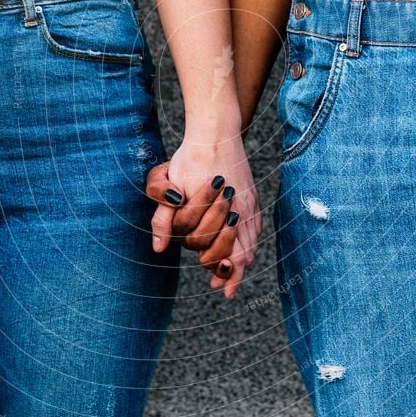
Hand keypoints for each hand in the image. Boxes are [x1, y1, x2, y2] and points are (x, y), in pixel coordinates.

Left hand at [146, 135, 261, 298]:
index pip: (225, 252)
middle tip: (219, 282)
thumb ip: (163, 218)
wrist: (216, 133)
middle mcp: (242, 210)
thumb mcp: (169, 185)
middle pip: (243, 253)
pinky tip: (243, 247)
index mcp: (221, 211)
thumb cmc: (190, 158)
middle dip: (231, 270)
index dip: (219, 270)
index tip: (214, 284)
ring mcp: (251, 203)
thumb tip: (158, 248)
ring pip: (253, 242)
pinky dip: (251, 242)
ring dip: (243, 260)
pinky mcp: (253, 195)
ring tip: (232, 273)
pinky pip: (257, 228)